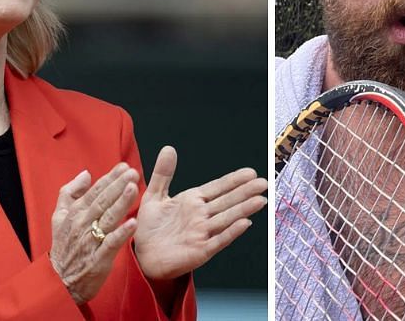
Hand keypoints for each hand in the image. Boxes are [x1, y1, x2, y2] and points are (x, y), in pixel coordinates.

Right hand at [49, 163, 139, 302]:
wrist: (59, 281)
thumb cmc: (63, 246)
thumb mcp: (59, 216)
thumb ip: (70, 192)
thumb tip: (85, 174)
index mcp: (75, 213)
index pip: (95, 191)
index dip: (110, 178)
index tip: (124, 167)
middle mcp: (82, 224)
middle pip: (103, 201)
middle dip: (118, 185)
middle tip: (132, 172)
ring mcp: (90, 241)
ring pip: (108, 219)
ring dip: (121, 203)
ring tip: (134, 189)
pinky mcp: (98, 259)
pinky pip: (111, 244)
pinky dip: (121, 234)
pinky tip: (133, 223)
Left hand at [134, 146, 267, 279]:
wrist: (140, 256)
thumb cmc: (149, 228)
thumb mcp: (154, 196)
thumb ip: (163, 173)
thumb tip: (169, 148)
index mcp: (193, 201)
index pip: (218, 188)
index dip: (234, 180)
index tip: (251, 172)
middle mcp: (201, 216)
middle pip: (227, 201)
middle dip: (246, 192)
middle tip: (264, 182)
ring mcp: (202, 233)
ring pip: (227, 218)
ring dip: (244, 209)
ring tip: (261, 200)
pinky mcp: (200, 251)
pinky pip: (218, 240)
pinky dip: (231, 232)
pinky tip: (245, 223)